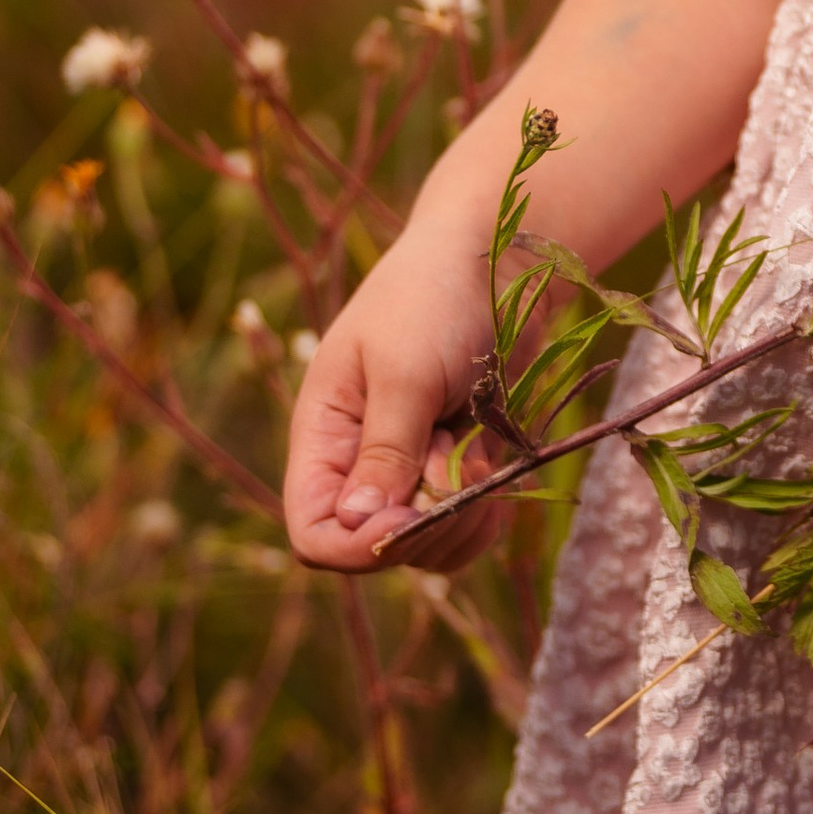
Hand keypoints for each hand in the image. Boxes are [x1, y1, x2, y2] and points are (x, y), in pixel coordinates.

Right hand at [283, 222, 504, 575]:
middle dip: (424, 521)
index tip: (407, 518)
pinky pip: (464, 531)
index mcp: (324, 438)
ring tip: (475, 448)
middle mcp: (359, 466)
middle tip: (453, 454)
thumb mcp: (405, 371)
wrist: (493, 263)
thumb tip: (356, 525)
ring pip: (427, 548)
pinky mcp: (454, 470)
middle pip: (376, 550)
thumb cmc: (434, 299)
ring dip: (462, 516)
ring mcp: (409, 473)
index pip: (314, 533)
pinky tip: (498, 468)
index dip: (356, 546)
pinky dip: (486, 515)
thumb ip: (385, 449)